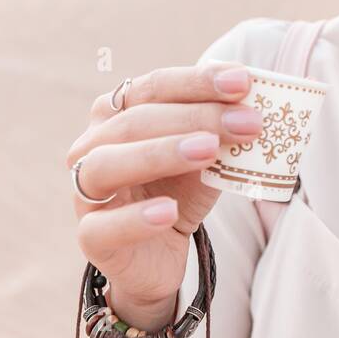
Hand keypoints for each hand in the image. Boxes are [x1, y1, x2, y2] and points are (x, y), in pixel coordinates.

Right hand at [69, 62, 261, 330]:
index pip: (155, 86)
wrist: (157, 256)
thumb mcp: (205, 158)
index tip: (243, 81)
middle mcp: (92, 144)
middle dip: (196, 117)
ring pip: (108, 164)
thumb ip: (220, 134)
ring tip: (209, 150)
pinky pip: (104, 225)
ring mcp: (84, 190)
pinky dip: (136, 218)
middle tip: (247, 122)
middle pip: (136, 120)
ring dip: (161, 153)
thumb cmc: (177, 192)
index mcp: (117, 112)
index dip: (198, 81)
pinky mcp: (90, 236)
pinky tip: (168, 211)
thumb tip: (254, 108)